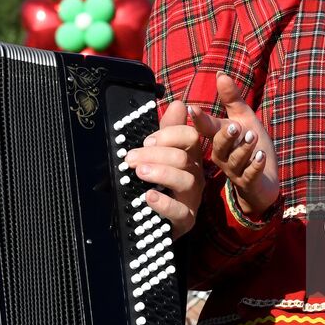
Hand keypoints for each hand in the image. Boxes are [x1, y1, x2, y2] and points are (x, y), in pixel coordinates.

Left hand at [125, 99, 202, 239]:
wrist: (158, 221)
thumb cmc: (159, 184)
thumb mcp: (161, 154)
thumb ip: (167, 131)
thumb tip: (178, 103)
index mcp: (189, 156)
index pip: (190, 136)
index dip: (168, 135)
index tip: (146, 141)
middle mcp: (194, 174)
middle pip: (183, 157)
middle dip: (154, 155)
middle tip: (130, 159)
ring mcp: (192, 197)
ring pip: (184, 180)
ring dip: (159, 173)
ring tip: (139, 173)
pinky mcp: (186, 220)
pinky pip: (180, 211)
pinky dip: (163, 203)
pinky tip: (148, 197)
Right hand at [189, 72, 279, 216]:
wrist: (263, 180)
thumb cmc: (250, 146)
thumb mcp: (244, 119)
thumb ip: (232, 99)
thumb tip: (220, 73)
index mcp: (219, 139)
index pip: (207, 129)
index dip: (199, 120)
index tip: (192, 108)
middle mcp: (223, 156)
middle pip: (219, 147)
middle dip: (226, 136)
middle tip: (235, 126)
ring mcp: (235, 171)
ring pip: (235, 161)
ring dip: (244, 149)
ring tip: (253, 136)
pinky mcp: (249, 183)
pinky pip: (249, 176)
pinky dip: (255, 166)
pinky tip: (261, 157)